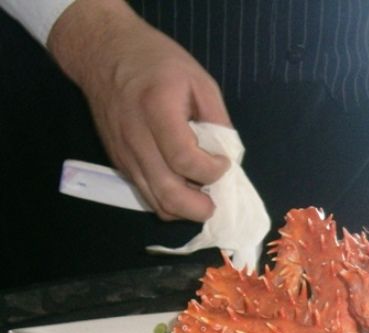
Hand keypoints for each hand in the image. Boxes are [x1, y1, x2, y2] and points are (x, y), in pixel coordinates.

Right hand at [48, 0, 230, 221]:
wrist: (103, 53)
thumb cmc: (156, 60)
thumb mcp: (199, 80)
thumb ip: (218, 120)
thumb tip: (231, 156)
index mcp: (157, 110)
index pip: (185, 160)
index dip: (212, 171)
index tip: (224, 162)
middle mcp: (136, 138)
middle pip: (168, 193)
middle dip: (200, 208)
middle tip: (217, 200)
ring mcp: (124, 154)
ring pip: (156, 202)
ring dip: (185, 209)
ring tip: (203, 196)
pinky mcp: (120, 162)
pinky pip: (147, 194)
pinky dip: (169, 200)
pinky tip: (185, 187)